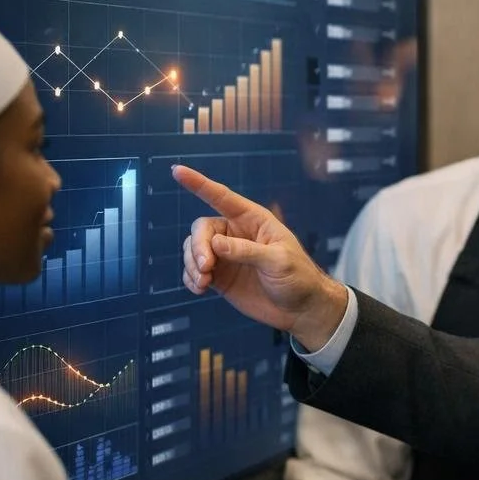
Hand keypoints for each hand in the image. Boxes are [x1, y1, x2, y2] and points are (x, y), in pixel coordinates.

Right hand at [174, 165, 348, 349]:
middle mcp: (236, 234)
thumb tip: (215, 244)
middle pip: (202, 229)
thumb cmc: (298, 278)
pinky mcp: (220, 276)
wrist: (301, 309)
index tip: (177, 170)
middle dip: (197, 247)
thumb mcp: (278, 261)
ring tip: (203, 283)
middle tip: (206, 267)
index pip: (221, 197)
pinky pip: (194, 271)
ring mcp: (226, 256)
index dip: (199, 183)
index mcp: (253, 220)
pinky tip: (199, 289)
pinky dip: (190, 278)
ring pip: (193, 249)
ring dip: (192, 265)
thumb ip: (247, 251)